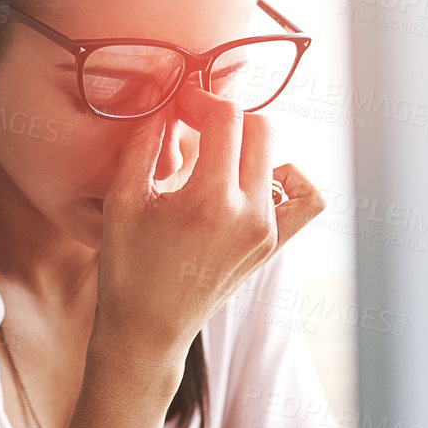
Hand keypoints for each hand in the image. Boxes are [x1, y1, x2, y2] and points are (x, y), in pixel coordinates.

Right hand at [94, 80, 323, 360]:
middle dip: (225, 114)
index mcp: (209, 201)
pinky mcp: (273, 244)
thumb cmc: (127, 268)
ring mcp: (267, 231)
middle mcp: (249, 215)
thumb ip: (145, 142)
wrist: (149, 330)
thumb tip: (163, 103)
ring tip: (216, 156)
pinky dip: (288, 178)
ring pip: (277, 156)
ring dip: (248, 143)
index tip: (178, 105)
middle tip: (193, 123)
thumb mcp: (124, 200)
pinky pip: (304, 199)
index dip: (200, 98)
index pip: (225, 117)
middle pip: (260, 127)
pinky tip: (255, 179)